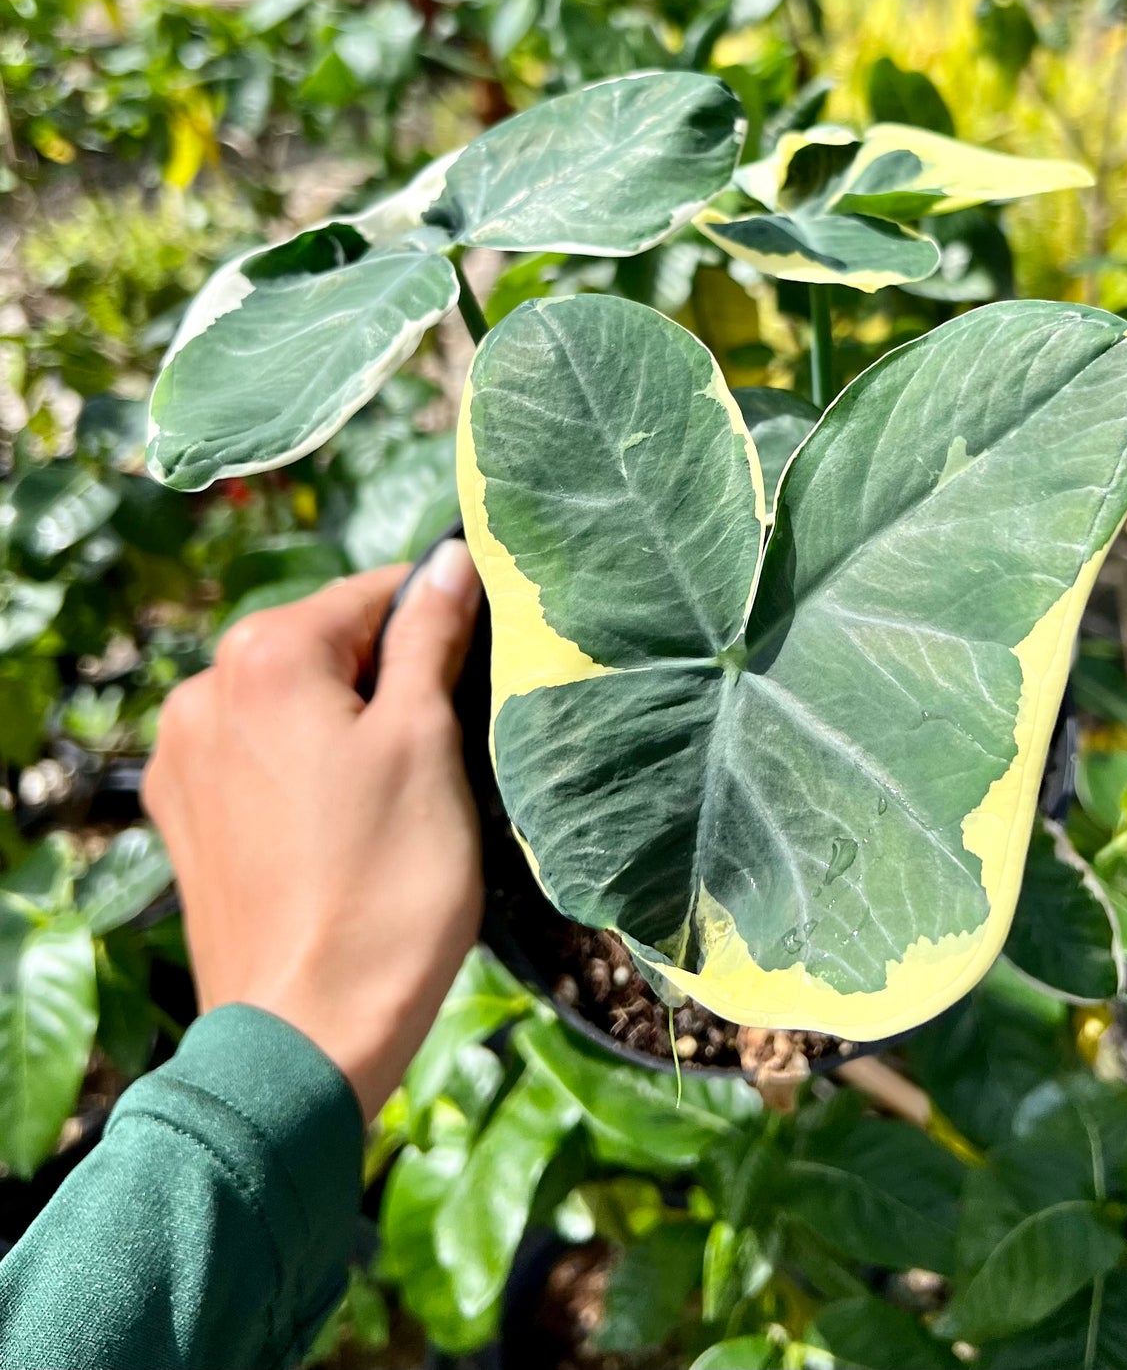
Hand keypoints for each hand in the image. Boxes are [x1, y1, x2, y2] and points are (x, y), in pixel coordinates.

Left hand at [143, 543, 483, 1119]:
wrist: (310, 1030)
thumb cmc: (388, 882)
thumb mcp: (428, 743)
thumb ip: (431, 638)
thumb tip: (449, 562)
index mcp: (264, 656)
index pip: (374, 593)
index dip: (439, 622)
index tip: (479, 672)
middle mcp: (203, 691)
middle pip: (325, 645)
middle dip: (388, 678)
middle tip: (444, 748)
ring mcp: (182, 758)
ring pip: (291, 701)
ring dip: (346, 723)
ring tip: (395, 795)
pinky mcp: (181, 817)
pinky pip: (257, 756)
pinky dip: (305, 767)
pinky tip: (342, 823)